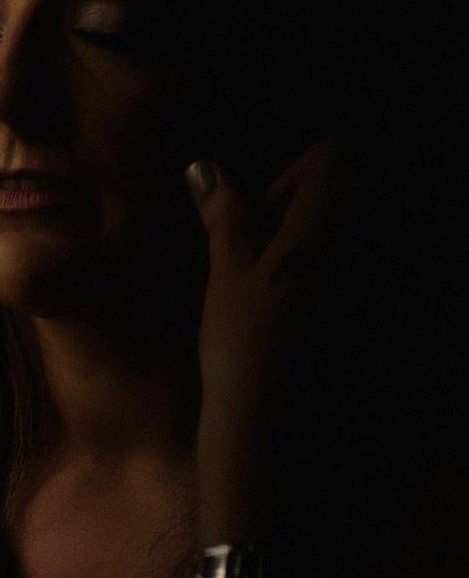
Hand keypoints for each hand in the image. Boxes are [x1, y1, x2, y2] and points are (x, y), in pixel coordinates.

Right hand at [185, 141, 343, 533]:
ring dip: (312, 247)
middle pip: (348, 192)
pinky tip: (295, 316)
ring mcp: (372, 282)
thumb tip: (204, 166)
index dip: (294, 173)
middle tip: (265, 254)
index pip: (336, 156)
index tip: (264, 215)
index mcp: (330, 223)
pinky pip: (353, 276)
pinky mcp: (372, 317)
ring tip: (276, 288)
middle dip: (305, 210)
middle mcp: (365, 245)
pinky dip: (325, 282)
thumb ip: (226, 212)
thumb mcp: (226, 270)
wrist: (273, 421)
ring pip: (349, 235)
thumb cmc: (243, 342)